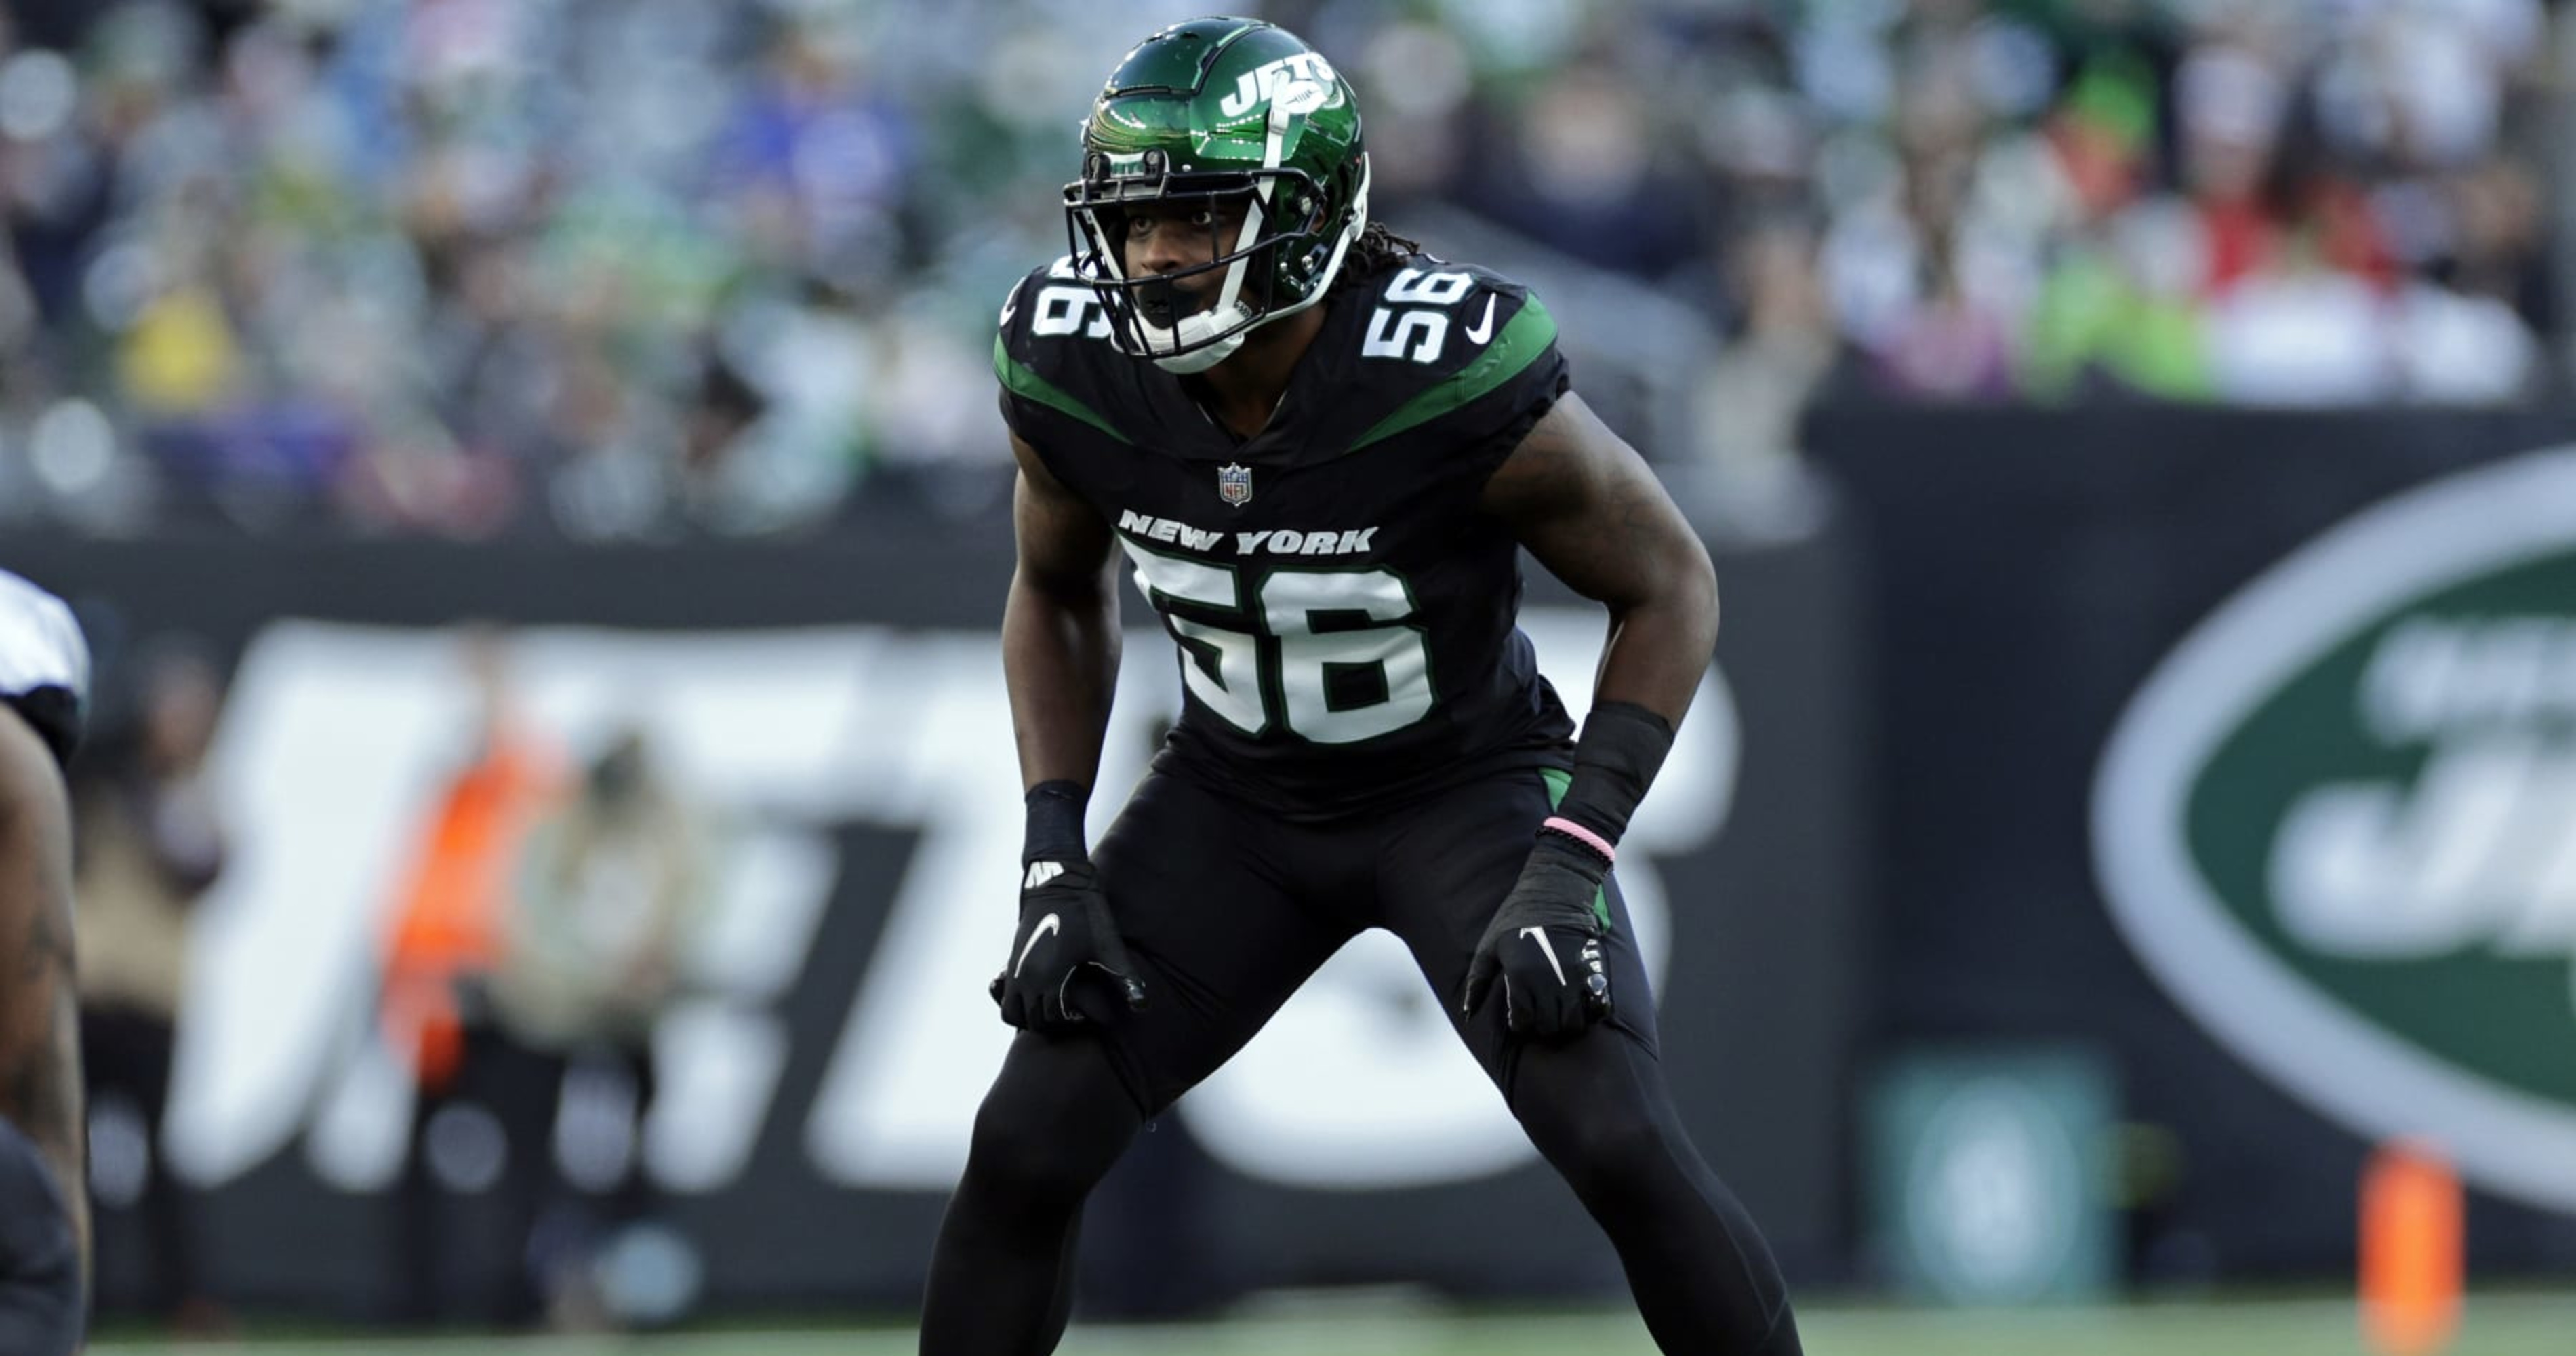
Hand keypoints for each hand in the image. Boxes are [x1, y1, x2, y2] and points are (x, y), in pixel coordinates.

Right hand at [989, 858, 1147, 1029]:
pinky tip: (1040, 993)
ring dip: (1029, 1018)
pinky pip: (1004, 995)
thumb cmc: (1087, 913)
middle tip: (1071, 1013)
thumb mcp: (1109, 946)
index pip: (1053, 1020)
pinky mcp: (1012, 960)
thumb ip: (1125, 978)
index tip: (1084, 1014)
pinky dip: (1017, 1004)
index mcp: (1051, 977)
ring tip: (1052, 1008)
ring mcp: (1016, 969)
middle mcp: (1028, 977)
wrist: (1058, 881)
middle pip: (1032, 1021)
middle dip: (1051, 1024)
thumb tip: (1143, 1006)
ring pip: (1011, 1012)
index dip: (1071, 1022)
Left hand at [1461, 835, 1613, 1039]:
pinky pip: (1599, 1007)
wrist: (1555, 890)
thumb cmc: (1515, 918)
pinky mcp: (1594, 970)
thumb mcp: (1489, 947)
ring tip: (1558, 1010)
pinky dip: (1591, 1013)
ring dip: (1565, 1022)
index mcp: (1520, 976)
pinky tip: (1581, 1004)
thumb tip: (1467, 1013)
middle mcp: (1548, 980)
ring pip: (1573, 1022)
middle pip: (1549, 1026)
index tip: (1519, 1015)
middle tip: (1538, 1013)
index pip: (1523, 1023)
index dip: (1520, 1023)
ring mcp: (1574, 977)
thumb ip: (1477, 981)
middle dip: (1542, 1025)